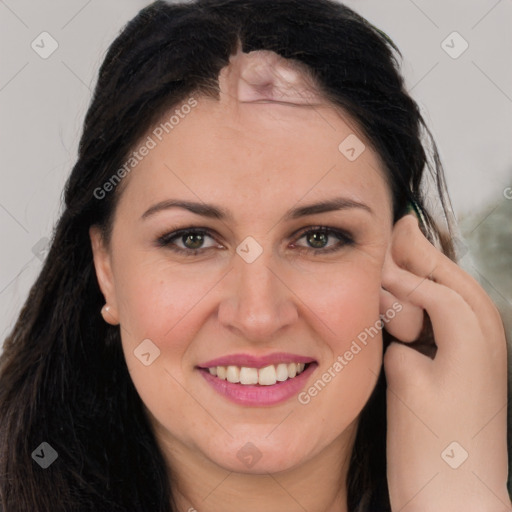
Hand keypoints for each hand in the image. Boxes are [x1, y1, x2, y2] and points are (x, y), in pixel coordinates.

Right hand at [380, 215, 510, 511]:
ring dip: (432, 274)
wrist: (455, 501)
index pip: (436, 290)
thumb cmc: (431, 450)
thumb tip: (397, 322)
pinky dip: (434, 301)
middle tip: (400, 227)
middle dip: (426, 256)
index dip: (403, 273)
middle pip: (456, 282)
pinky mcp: (471, 371)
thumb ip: (401, 340)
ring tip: (405, 256)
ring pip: (459, 298)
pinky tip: (412, 301)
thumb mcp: (409, 384)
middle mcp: (488, 342)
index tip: (374, 260)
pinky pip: (454, 321)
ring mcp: (483, 357)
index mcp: (474, 340)